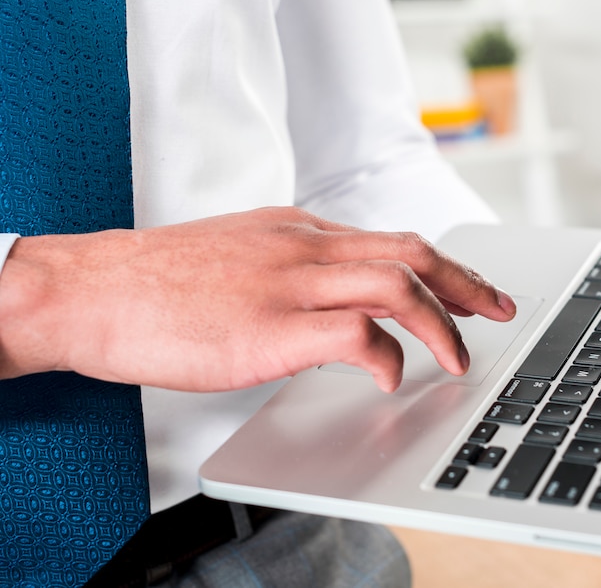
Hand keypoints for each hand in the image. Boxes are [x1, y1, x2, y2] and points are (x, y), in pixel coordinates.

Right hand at [0, 207, 514, 392]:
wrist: (97, 288)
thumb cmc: (159, 279)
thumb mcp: (240, 254)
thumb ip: (289, 271)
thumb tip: (324, 302)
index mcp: (296, 231)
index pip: (388, 239)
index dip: (439, 266)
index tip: (463, 288)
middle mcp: (303, 248)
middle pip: (411, 252)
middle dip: (466, 282)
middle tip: (495, 309)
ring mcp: (289, 283)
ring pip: (398, 284)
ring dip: (442, 323)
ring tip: (458, 357)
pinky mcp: (271, 326)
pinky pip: (356, 333)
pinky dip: (387, 357)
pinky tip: (387, 377)